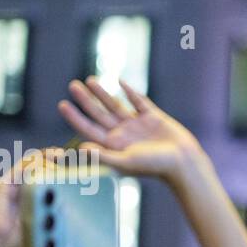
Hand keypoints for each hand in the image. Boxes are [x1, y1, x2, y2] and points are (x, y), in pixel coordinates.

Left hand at [58, 77, 205, 187]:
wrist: (184, 162)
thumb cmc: (156, 166)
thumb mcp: (126, 161)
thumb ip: (103, 156)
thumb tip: (82, 148)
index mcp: (114, 146)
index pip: (89, 129)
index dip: (75, 117)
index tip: (62, 104)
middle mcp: (123, 134)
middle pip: (99, 114)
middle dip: (85, 100)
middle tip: (72, 85)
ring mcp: (138, 125)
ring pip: (115, 105)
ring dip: (102, 93)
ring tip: (89, 80)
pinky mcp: (153, 118)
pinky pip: (139, 102)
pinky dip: (130, 92)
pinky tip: (120, 82)